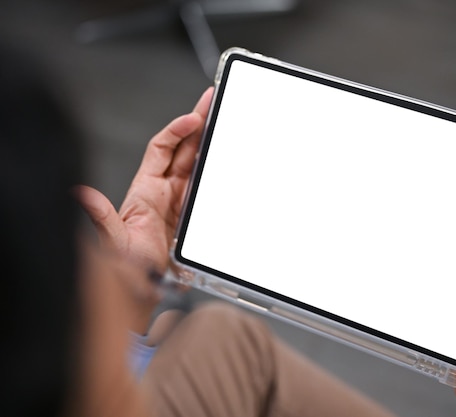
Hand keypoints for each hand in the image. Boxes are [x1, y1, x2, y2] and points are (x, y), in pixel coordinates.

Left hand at [74, 87, 213, 329]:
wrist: (144, 290)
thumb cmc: (127, 266)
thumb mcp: (114, 242)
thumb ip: (103, 219)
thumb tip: (83, 195)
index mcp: (145, 190)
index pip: (161, 149)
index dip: (177, 131)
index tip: (193, 119)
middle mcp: (165, 192)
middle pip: (184, 150)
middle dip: (198, 124)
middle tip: (212, 103)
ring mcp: (182, 202)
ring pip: (197, 164)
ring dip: (210, 143)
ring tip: (224, 121)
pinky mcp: (195, 214)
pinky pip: (208, 187)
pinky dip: (218, 172)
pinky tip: (228, 159)